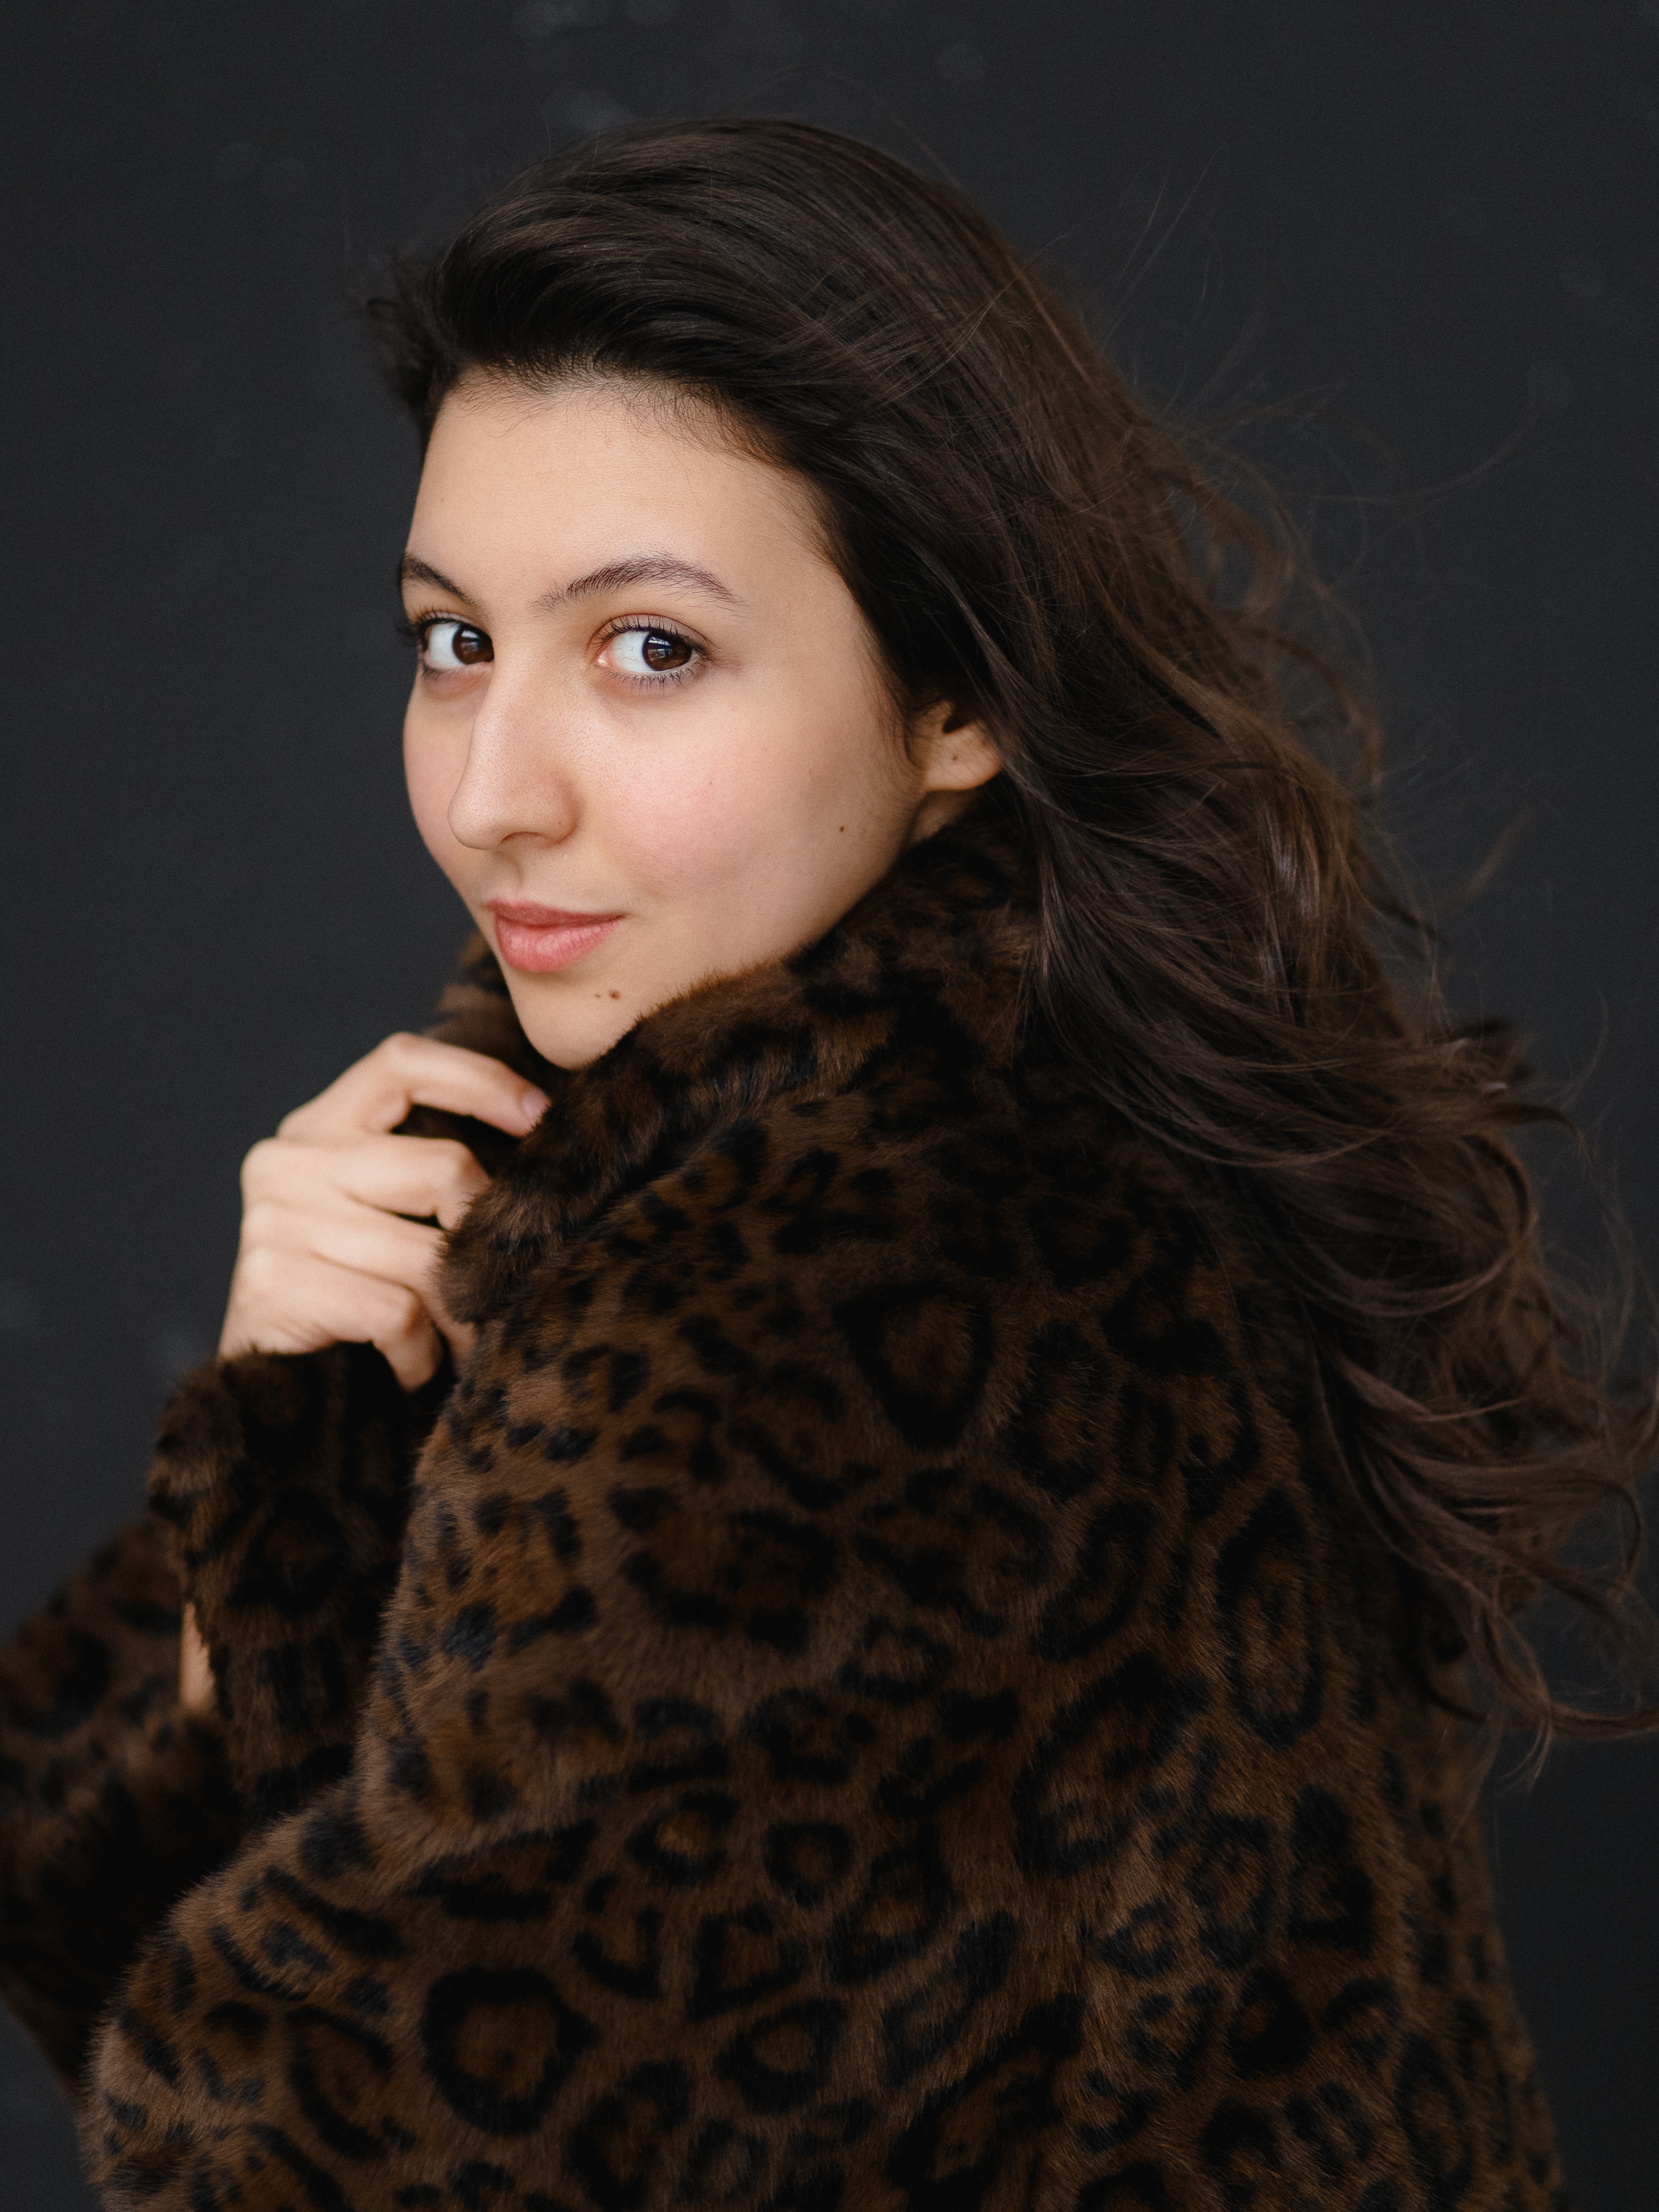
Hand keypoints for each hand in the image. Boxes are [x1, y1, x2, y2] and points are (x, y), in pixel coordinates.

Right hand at [217, 1032, 548, 1391]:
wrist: (273, 1401)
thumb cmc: (355, 1304)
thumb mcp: (390, 1221)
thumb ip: (433, 1176)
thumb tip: (545, 1150)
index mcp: (318, 1128)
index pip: (402, 1061)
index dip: (480, 1079)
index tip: (541, 1115)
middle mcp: (286, 1160)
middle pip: (442, 1167)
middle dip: (488, 1240)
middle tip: (501, 1290)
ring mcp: (273, 1220)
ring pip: (427, 1255)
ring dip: (462, 1315)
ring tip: (462, 1347)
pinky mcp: (272, 1283)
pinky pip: (396, 1311)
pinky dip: (419, 1352)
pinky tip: (409, 1369)